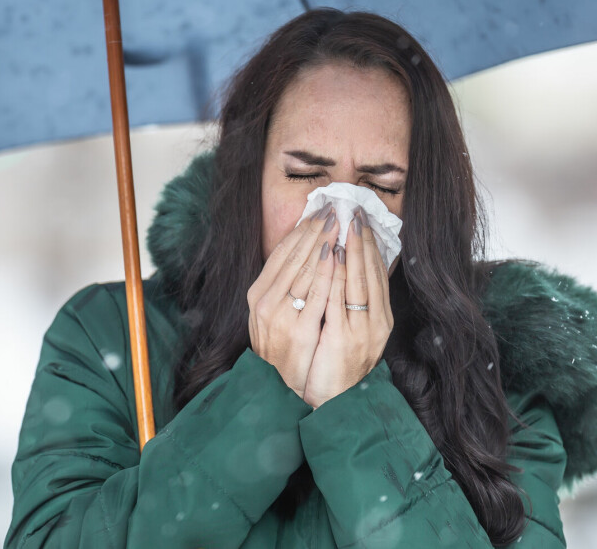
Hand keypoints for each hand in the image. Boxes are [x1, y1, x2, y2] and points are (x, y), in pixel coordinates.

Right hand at [247, 203, 339, 399]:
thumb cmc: (280, 346)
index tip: (318, 212)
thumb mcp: (273, 312)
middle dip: (314, 230)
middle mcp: (264, 302)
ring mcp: (280, 316)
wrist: (278, 387)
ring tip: (338, 223)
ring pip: (303, 270)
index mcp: (258, 293)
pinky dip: (327, 273)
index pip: (280, 253)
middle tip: (333, 208)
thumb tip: (303, 252)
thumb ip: (283, 285)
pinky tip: (337, 255)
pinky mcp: (299, 330)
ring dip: (322, 243)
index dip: (300, 230)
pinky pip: (315, 295)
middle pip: (293, 257)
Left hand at [302, 208, 393, 408]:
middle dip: (363, 240)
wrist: (335, 403)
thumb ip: (354, 304)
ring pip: (359, 282)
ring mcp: (362, 331)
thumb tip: (349, 270)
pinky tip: (334, 255)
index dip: (371, 245)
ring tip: (345, 225)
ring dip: (352, 251)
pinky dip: (338, 275)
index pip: (379, 274)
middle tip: (355, 212)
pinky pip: (341, 300)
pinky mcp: (344, 340)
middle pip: (372, 274)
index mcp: (381, 319)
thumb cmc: (339, 365)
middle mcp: (376, 323)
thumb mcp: (352, 331)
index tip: (362, 220)